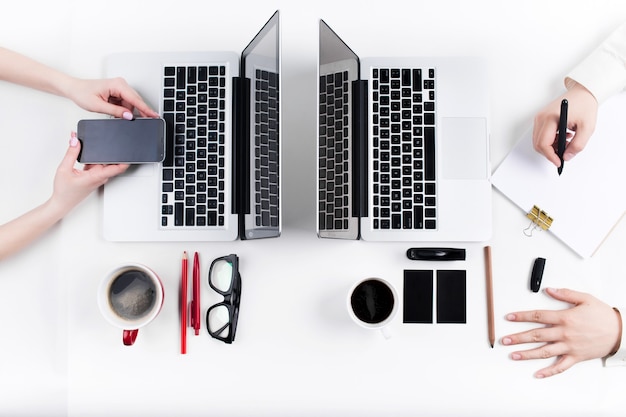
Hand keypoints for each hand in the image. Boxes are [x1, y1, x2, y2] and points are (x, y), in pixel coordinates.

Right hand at [49, 132, 128, 215]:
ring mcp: (96, 177)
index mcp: (96, 176)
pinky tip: (85, 153)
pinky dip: (91, 159)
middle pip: (110, 162)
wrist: (61, 203)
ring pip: (101, 162)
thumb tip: (76, 141)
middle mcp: (99, 177)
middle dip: (110, 152)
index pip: (117, 168)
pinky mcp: (93, 177)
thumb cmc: (64, 192)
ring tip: (92, 145)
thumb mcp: (64, 169)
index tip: (130, 152)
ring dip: (98, 155)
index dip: (125, 160)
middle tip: (109, 141)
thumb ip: (71, 153)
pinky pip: (95, 165)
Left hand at [64, 77, 158, 119]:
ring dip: (124, 111)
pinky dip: (121, 109)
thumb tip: (129, 116)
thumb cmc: (82, 93)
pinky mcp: (117, 92)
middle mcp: (120, 84)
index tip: (154, 115)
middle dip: (134, 112)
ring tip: (112, 112)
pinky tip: (114, 111)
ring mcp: (119, 88)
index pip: (136, 99)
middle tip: (141, 121)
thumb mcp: (98, 106)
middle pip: (135, 101)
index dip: (146, 109)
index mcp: (117, 85)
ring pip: (130, 104)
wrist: (73, 89)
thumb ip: (115, 112)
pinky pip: (125, 103)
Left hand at [502, 288, 621, 377]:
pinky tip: (537, 374)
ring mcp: (569, 347)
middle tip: (504, 340)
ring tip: (513, 355)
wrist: (620, 332)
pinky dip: (549, 371)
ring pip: (544, 351)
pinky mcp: (576, 357)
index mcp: (565, 318)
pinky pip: (560, 366)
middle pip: (536, 335)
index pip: (538, 317)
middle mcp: (565, 333)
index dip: (521, 317)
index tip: (509, 318)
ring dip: (527, 354)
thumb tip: (549, 290)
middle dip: (518, 338)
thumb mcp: (585, 298)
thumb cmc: (603, 315)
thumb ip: (565, 294)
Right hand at [532, 81, 597, 166]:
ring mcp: (539, 118)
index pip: (543, 143)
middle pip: (538, 144)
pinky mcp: (541, 118)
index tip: (559, 162)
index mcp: (551, 118)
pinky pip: (541, 135)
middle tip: (565, 152)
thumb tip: (567, 156)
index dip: (550, 156)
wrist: (582, 92)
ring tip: (567, 142)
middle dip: (550, 152)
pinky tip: (563, 137)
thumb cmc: (585, 105)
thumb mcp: (587, 128)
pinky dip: (550, 141)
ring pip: (538, 141)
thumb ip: (578, 145)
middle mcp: (541, 118)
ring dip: (551, 146)